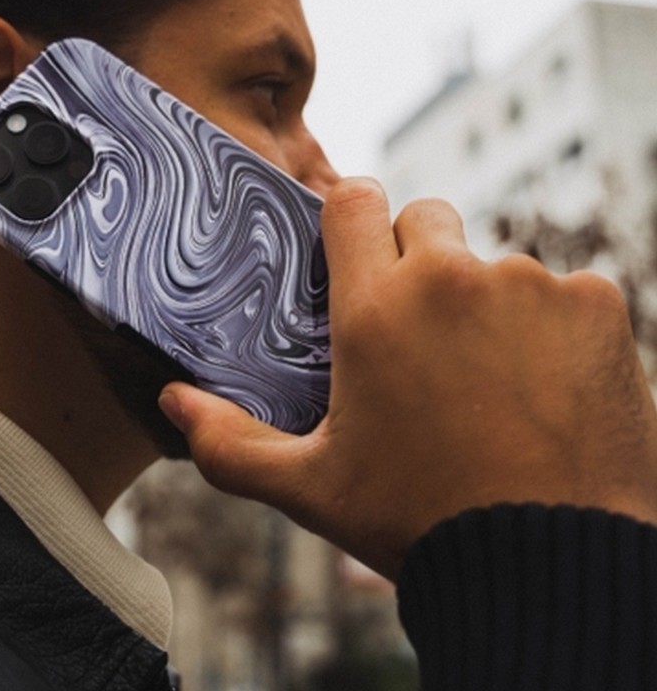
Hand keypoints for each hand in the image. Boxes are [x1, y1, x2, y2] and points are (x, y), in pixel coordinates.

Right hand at [159, 177, 656, 578]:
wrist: (556, 568)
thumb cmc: (422, 523)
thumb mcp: (314, 488)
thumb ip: (230, 443)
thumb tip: (171, 403)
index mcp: (374, 311)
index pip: (353, 201)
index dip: (352, 214)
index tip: (359, 248)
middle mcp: (449, 279)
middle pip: (426, 217)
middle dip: (420, 255)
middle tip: (424, 326)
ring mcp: (529, 286)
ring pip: (496, 262)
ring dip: (489, 300)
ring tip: (491, 380)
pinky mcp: (598, 306)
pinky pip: (566, 291)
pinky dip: (557, 326)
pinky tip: (548, 388)